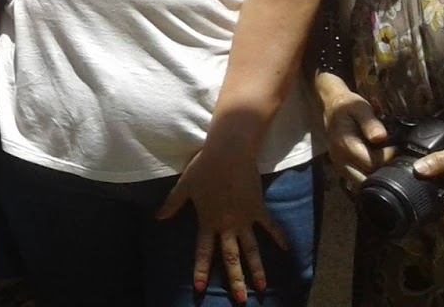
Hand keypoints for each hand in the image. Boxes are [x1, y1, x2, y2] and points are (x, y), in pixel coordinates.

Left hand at [156, 144, 287, 303]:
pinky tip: (287, 250)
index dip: (201, 269)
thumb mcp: (184, 186)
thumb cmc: (203, 167)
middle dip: (235, 280)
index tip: (200, 288)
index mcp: (208, 221)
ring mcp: (245, 218)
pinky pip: (270, 226)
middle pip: (232, 258)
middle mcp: (227, 225)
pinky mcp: (258, 208)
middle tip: (241, 301)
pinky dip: (279, 237)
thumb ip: (172, 204)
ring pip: (252, 249)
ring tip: (262, 288)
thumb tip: (157, 217)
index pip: (203, 251)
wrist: (229, 151)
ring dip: (257, 269)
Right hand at [315, 73, 390, 187]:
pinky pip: (358, 180)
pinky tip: (379, 166)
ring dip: (377, 177)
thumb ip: (370, 123)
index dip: (389, 159)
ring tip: (388, 163)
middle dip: (384, 173)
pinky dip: (370, 176)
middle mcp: (340, 159)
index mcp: (345, 145)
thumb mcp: (360, 108)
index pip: (372, 163)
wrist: (331, 107)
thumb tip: (381, 138)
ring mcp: (340, 166)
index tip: (399, 149)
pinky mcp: (342, 168)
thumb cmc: (348, 106)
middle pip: (367, 179)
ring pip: (362, 183)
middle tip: (395, 160)